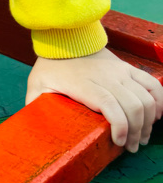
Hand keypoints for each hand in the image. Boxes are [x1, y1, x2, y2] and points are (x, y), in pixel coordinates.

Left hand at [27, 48, 162, 150]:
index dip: (120, 126)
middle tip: (130, 146)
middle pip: (133, 105)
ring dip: (149, 121)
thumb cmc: (51, 64)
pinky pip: (152, 84)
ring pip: (146, 97)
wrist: (64, 36)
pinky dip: (160, 101)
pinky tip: (156, 116)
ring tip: (141, 136)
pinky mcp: (127, 68)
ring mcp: (119, 71)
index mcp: (84, 83)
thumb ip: (35, 104)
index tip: (118, 142)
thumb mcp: (38, 84)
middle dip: (137, 131)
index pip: (110, 104)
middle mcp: (105, 76)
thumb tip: (33, 126)